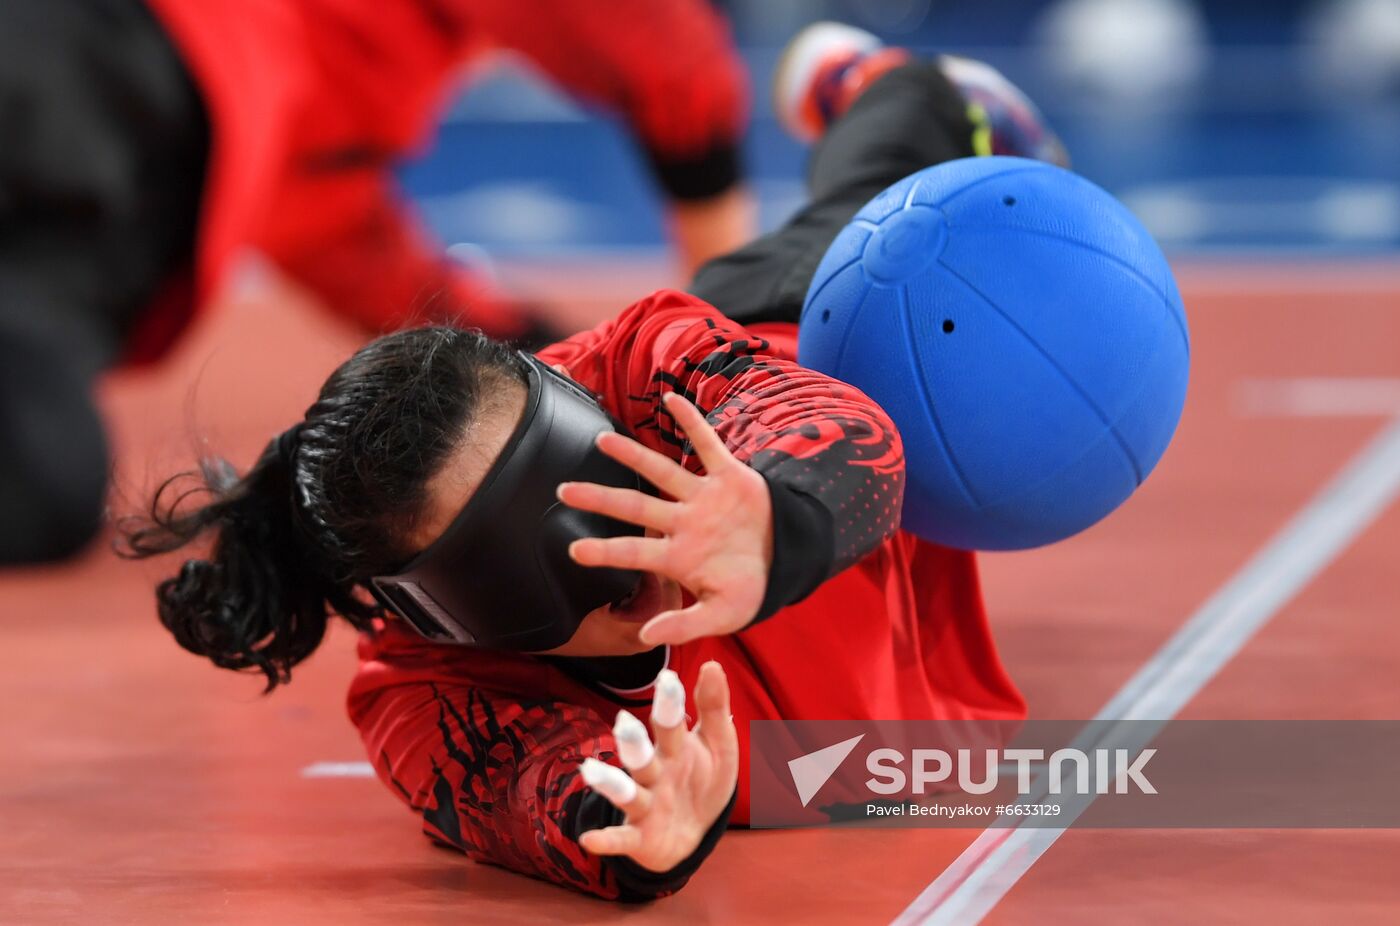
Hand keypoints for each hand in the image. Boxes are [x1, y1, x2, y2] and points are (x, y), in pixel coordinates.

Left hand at [559, 392, 772, 645]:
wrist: (789, 560)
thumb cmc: (751, 589)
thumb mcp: (724, 615)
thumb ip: (685, 624)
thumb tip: (645, 636)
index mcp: (679, 557)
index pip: (634, 553)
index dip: (605, 552)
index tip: (572, 551)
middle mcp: (685, 523)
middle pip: (635, 507)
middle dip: (599, 499)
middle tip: (563, 491)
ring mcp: (704, 498)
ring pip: (662, 472)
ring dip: (632, 456)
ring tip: (601, 441)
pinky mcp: (729, 476)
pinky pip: (707, 444)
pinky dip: (691, 421)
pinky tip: (670, 398)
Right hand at [578, 662, 738, 871]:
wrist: (692, 831)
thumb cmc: (702, 779)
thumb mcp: (719, 745)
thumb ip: (714, 708)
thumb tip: (712, 663)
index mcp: (674, 749)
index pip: (671, 723)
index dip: (670, 703)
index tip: (668, 678)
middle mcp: (654, 773)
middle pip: (643, 756)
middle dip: (634, 741)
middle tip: (625, 722)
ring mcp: (644, 804)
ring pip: (627, 793)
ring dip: (610, 784)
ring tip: (589, 771)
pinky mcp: (638, 837)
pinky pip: (621, 839)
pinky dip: (606, 841)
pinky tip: (588, 839)